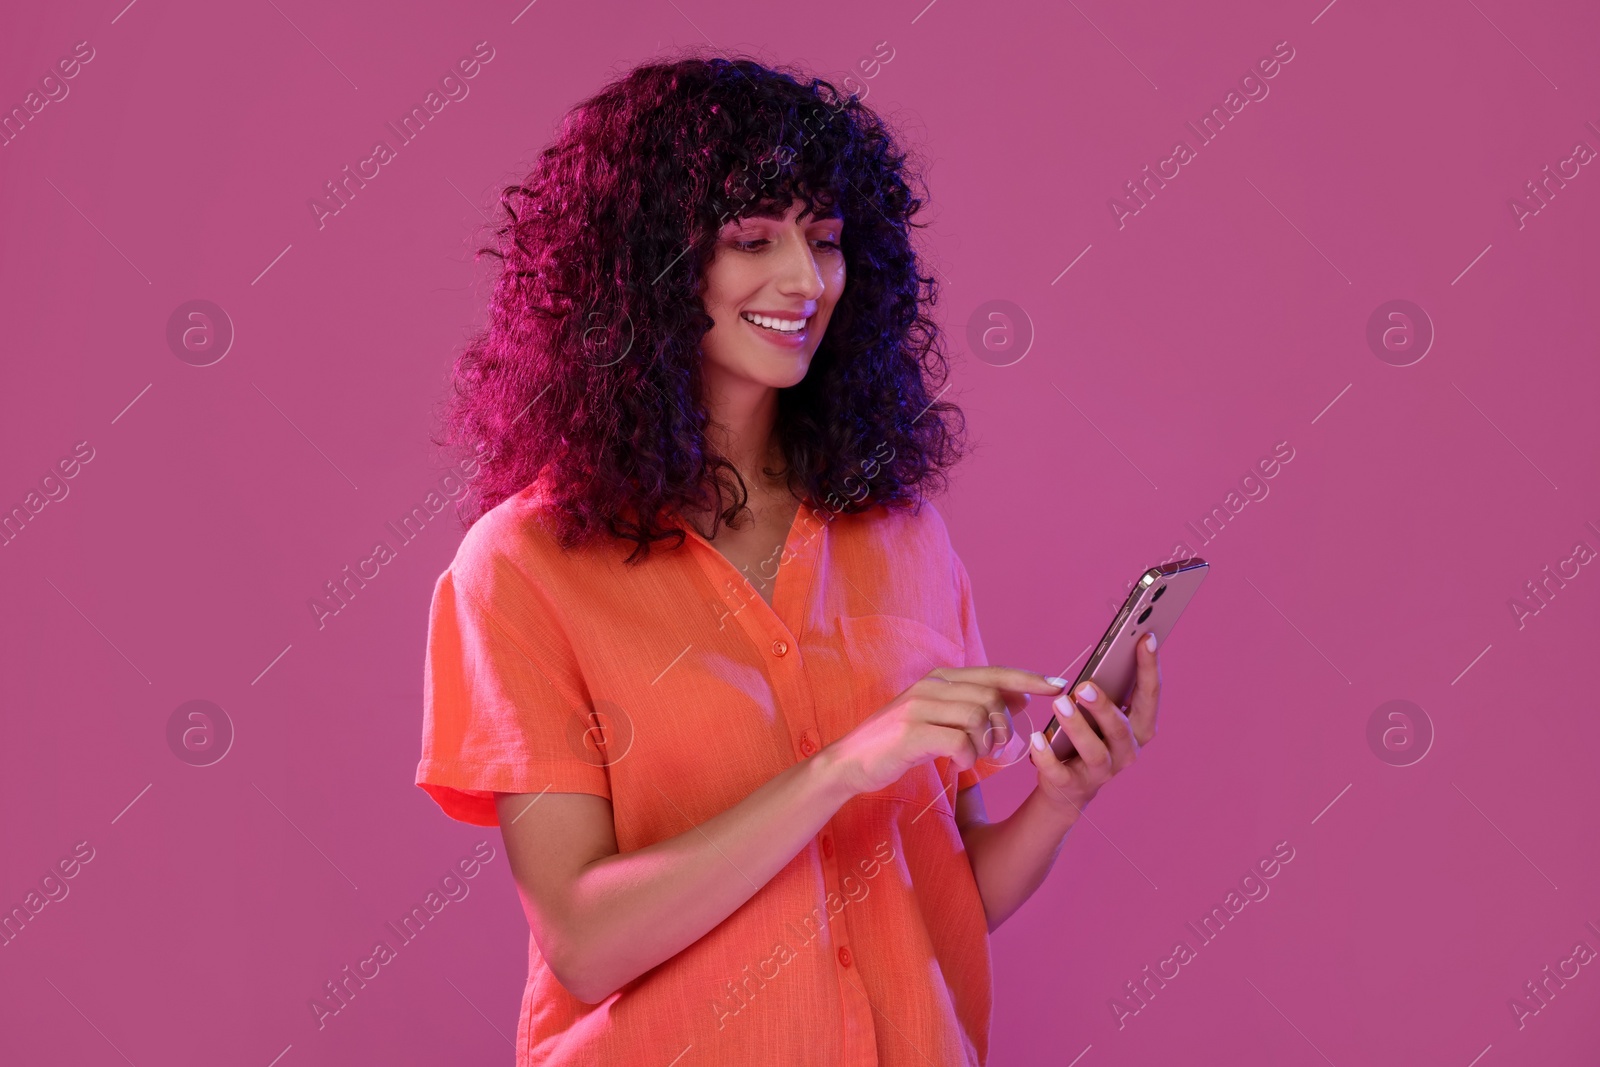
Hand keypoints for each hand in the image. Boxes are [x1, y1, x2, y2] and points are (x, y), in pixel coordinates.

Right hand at [820, 666, 1066, 797]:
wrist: (848, 762)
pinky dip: (967, 757)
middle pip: (990, 697)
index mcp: (939, 678)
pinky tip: (958, 765)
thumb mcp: (937, 717)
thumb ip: (974, 705)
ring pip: (978, 718)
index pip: (994, 672)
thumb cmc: (896, 743)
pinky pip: (959, 742)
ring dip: (985, 744)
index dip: (1029, 678)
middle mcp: (930, 686)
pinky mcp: (911, 734)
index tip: (1059, 685)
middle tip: (997, 747)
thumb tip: (1021, 699)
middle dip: (1004, 725)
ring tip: (974, 757)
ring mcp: (918, 708)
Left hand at [1027, 631, 1160, 821]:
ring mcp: (1102, 771)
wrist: (1068, 784)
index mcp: (1139, 728)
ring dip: (1077, 727)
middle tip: (1084, 685)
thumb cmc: (1089, 735)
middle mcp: (1127, 751)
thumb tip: (1115, 649)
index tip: (1146, 638)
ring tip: (1060, 704)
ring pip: (1095, 751)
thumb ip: (1110, 688)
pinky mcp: (1073, 785)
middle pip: (1121, 728)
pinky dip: (1047, 756)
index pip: (1150, 696)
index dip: (1150, 667)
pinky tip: (1037, 739)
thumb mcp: (1101, 712)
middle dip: (1104, 706)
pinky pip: (1060, 772)